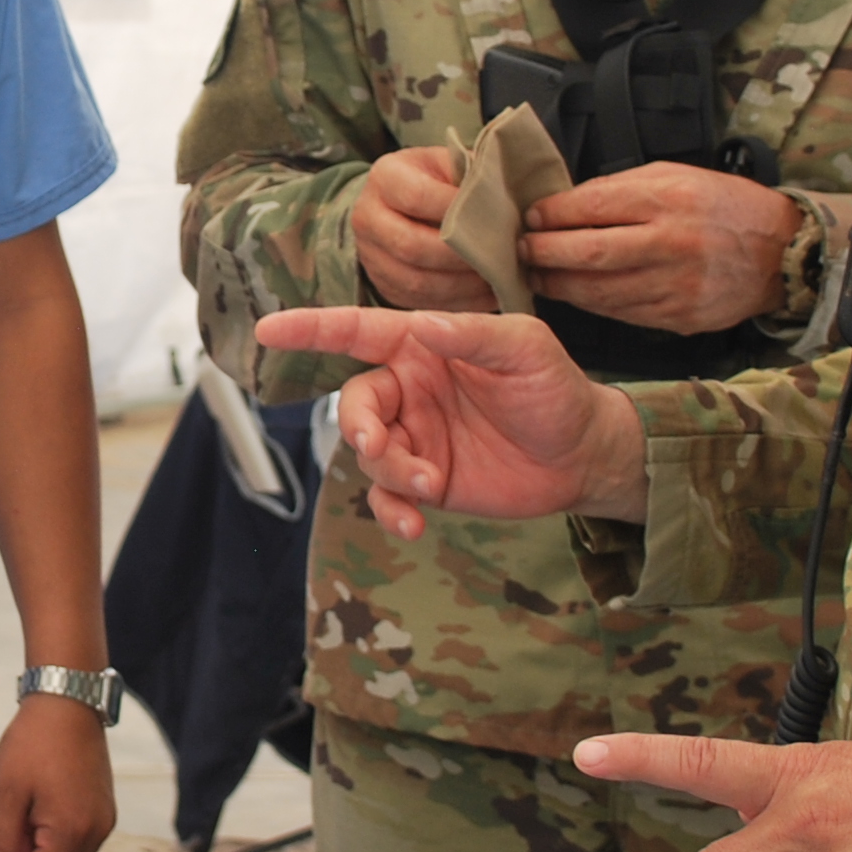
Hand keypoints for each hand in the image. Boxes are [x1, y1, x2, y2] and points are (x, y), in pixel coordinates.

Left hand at [0, 692, 117, 851]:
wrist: (67, 702)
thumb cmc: (33, 743)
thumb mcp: (6, 792)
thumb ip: (0, 843)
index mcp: (73, 832)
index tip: (12, 819)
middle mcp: (97, 833)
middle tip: (21, 810)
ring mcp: (105, 822)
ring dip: (45, 842)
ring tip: (36, 800)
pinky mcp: (105, 811)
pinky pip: (79, 842)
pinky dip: (60, 831)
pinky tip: (50, 796)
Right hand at [254, 304, 643, 528]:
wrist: (583, 456)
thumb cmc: (555, 388)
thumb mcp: (526, 347)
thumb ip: (474, 334)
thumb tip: (424, 327)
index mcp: (423, 345)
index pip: (356, 331)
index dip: (311, 329)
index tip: (268, 331)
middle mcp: (410, 388)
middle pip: (356, 402)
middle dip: (359, 425)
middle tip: (380, 446)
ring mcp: (415, 436)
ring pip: (368, 453)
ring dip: (387, 470)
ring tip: (425, 485)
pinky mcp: (425, 481)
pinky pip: (386, 495)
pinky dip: (390, 511)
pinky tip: (413, 525)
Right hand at [349, 147, 496, 311]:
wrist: (403, 203)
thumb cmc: (438, 180)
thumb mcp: (451, 164)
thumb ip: (470, 178)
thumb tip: (501, 209)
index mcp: (385, 177)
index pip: (417, 197)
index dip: (457, 211)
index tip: (495, 218)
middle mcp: (367, 217)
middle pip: (412, 246)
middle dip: (461, 257)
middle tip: (500, 258)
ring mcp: (371, 256)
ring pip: (416, 282)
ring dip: (462, 286)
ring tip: (497, 280)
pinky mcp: (383, 286)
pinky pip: (420, 303)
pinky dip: (459, 303)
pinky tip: (487, 295)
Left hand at [521, 165, 799, 332]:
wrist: (780, 253)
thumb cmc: (723, 207)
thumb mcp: (675, 176)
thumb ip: (621, 189)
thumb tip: (565, 205)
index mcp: (666, 198)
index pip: (589, 206)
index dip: (550, 215)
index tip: (530, 217)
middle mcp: (669, 242)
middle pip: (586, 253)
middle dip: (542, 254)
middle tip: (521, 251)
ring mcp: (674, 285)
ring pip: (598, 291)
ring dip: (559, 285)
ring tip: (538, 275)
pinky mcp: (679, 317)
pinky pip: (621, 313)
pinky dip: (591, 304)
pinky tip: (575, 294)